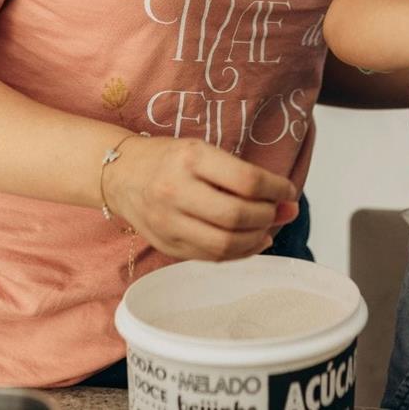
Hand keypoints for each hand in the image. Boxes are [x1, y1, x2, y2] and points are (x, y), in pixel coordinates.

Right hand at [106, 137, 299, 261]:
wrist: (120, 174)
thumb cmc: (168, 159)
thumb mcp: (203, 152)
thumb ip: (244, 177)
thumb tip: (288, 203)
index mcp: (190, 158)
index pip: (246, 180)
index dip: (276, 189)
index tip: (287, 191)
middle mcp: (176, 190)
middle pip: (237, 216)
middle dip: (268, 216)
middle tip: (277, 211)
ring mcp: (168, 222)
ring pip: (225, 244)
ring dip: (256, 239)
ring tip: (265, 228)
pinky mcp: (167, 245)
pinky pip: (211, 257)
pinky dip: (238, 253)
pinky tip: (249, 241)